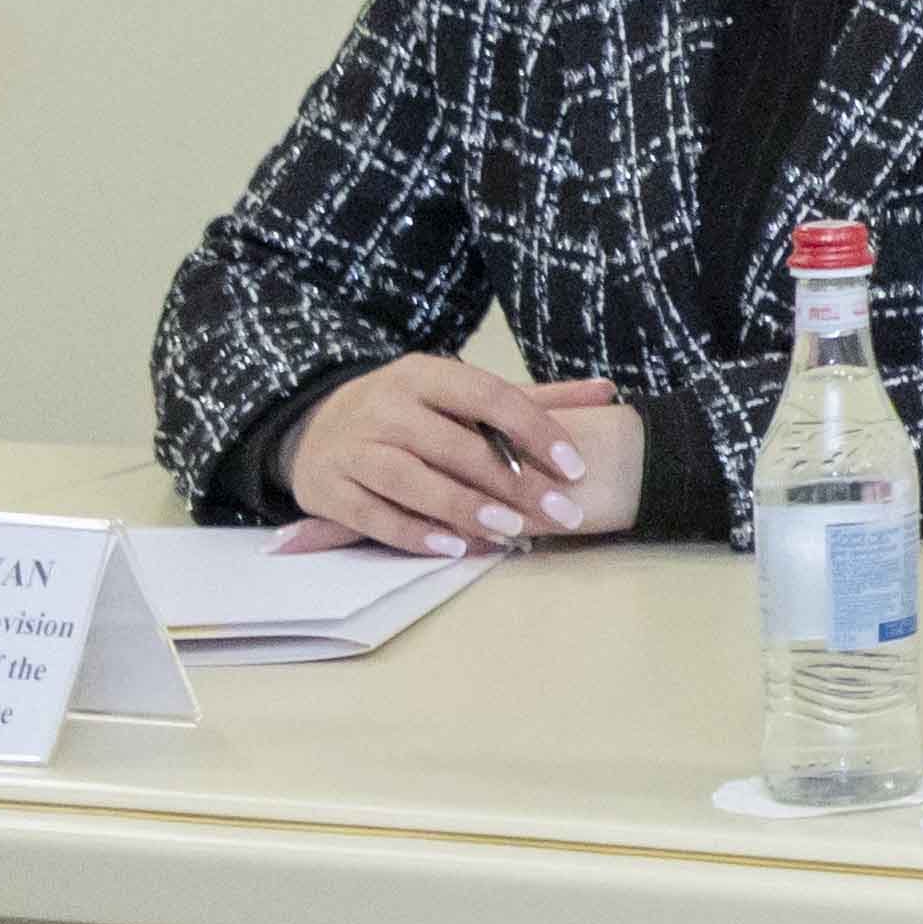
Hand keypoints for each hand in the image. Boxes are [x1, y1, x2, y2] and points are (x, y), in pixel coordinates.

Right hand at [282, 359, 628, 558]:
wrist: (314, 424)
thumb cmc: (410, 412)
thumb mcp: (461, 395)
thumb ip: (532, 400)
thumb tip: (607, 392)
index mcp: (424, 375)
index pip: (488, 396)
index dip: (534, 430)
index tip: (576, 467)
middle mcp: (385, 405)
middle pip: (455, 445)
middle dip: (513, 484)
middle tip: (562, 514)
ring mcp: (352, 446)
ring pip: (411, 479)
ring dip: (464, 507)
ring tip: (511, 533)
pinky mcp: (326, 486)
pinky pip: (372, 514)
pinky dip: (414, 534)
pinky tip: (454, 549)